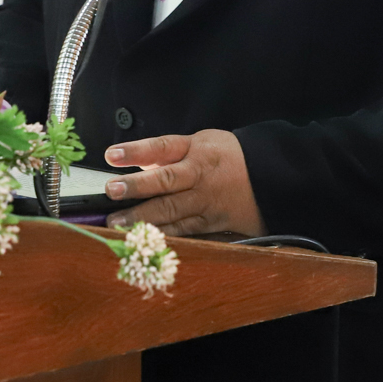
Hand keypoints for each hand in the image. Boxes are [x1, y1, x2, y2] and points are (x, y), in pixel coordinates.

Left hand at [102, 129, 263, 237]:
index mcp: (196, 149)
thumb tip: (138, 165)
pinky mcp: (211, 222)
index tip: (111, 154)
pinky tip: (143, 238)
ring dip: (141, 218)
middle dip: (136, 187)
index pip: (162, 147)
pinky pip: (183, 230)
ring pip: (171, 211)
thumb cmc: (228, 157)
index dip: (136, 151)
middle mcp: (199, 175)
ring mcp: (205, 201)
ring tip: (116, 223)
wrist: (270, 178)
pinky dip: (162, 234)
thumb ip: (169, 155)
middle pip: (165, 181)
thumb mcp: (201, 143)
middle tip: (112, 191)